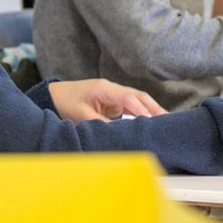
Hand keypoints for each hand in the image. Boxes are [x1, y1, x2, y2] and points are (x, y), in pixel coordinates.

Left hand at [47, 79, 166, 121]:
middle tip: (168, 121)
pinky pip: (132, 107)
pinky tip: (152, 123)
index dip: (141, 109)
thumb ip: (100, 124)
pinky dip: (142, 113)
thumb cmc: (65, 103)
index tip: (151, 121)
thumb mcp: (81, 116)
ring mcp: (114, 95)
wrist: (54, 96)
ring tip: (166, 123)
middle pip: (138, 96)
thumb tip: (119, 133)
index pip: (128, 98)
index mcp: (104, 89)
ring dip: (151, 111)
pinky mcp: (113, 103)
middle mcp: (112, 89)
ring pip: (138, 101)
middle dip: (153, 108)